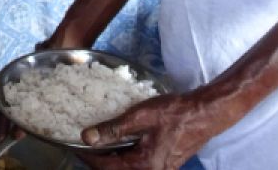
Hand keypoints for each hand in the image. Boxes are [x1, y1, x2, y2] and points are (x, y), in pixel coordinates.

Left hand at [74, 93, 211, 169]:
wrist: (204, 114)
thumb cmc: (175, 113)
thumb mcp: (140, 117)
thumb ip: (113, 129)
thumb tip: (86, 137)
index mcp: (144, 166)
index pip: (105, 167)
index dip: (86, 157)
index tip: (73, 145)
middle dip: (98, 160)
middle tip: (83, 145)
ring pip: (125, 169)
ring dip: (111, 159)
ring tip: (98, 143)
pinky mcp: (163, 165)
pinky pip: (137, 165)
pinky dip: (124, 157)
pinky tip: (119, 143)